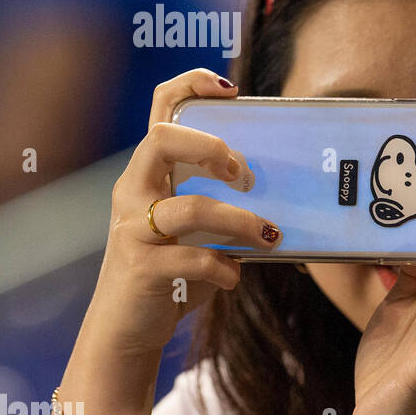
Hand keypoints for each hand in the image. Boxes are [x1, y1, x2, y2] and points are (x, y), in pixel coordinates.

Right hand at [87, 69, 277, 357]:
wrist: (127, 328)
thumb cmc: (171, 271)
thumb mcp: (195, 230)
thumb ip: (223, 206)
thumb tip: (288, 196)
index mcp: (149, 174)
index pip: (159, 111)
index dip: (189, 85)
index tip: (229, 88)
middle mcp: (134, 192)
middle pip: (161, 140)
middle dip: (212, 148)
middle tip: (245, 175)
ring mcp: (134, 229)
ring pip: (191, 207)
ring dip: (241, 221)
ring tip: (268, 236)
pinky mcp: (142, 267)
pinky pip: (195, 259)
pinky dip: (226, 268)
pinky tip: (234, 276)